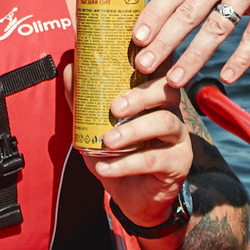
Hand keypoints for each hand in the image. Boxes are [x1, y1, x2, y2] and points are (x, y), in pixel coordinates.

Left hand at [80, 69, 192, 228]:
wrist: (131, 198)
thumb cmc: (117, 156)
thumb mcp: (94, 128)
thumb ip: (83, 101)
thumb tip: (69, 69)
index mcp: (152, 96)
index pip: (159, 69)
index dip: (152, 57)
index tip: (133, 52)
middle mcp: (170, 110)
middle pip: (167, 90)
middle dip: (140, 95)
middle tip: (114, 108)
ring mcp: (179, 136)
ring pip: (165, 122)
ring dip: (133, 131)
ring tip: (108, 141)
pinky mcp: (179, 162)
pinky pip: (155, 159)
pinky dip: (126, 164)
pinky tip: (105, 167)